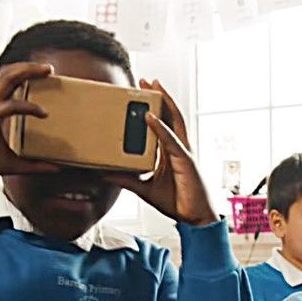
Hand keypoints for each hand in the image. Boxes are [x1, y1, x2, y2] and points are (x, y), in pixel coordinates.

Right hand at [0, 63, 60, 189]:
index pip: (7, 83)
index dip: (24, 75)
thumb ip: (32, 164)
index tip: (43, 77)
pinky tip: (42, 112)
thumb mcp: (11, 163)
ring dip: (27, 71)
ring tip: (46, 71)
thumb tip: (53, 168)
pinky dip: (28, 106)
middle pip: (7, 73)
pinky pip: (10, 105)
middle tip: (48, 68)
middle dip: (28, 66)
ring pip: (6, 78)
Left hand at [102, 80, 216, 226]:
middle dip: (159, 97)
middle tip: (145, 81)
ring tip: (153, 87)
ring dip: (163, 102)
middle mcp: (179, 148)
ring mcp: (183, 152)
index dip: (154, 108)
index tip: (142, 94)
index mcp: (171, 153)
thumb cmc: (178, 202)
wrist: (195, 218)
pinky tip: (150, 117)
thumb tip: (106, 174)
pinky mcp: (185, 160)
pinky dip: (160, 128)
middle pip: (169, 116)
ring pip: (173, 121)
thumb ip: (128, 180)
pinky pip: (171, 140)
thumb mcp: (145, 189)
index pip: (162, 125)